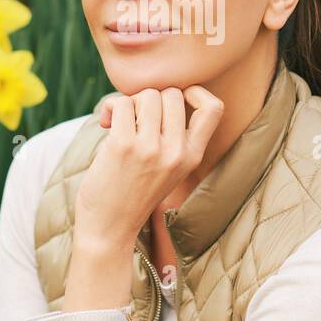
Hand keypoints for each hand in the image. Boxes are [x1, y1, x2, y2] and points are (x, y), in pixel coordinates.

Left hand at [74, 85, 223, 255]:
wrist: (109, 228)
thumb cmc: (133, 193)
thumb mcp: (169, 168)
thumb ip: (173, 135)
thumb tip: (154, 91)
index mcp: (192, 156)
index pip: (214, 107)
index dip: (196, 92)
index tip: (176, 100)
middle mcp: (177, 152)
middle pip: (172, 93)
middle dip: (151, 98)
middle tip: (137, 117)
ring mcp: (151, 149)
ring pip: (147, 95)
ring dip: (130, 102)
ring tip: (120, 120)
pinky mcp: (123, 146)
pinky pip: (122, 103)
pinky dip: (112, 107)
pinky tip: (106, 123)